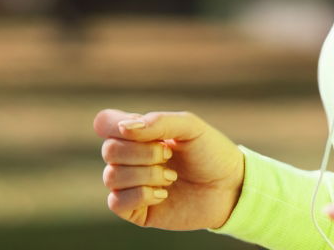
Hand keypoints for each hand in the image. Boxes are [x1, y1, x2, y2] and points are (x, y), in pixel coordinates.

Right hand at [93, 108, 244, 230]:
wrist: (228, 187)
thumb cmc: (210, 151)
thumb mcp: (190, 126)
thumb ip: (158, 122)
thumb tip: (124, 129)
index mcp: (140, 133)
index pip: (105, 123)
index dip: (113, 125)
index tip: (140, 129)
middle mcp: (131, 157)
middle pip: (109, 150)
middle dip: (141, 152)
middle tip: (169, 154)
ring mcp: (132, 184)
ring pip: (111, 176)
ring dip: (145, 174)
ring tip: (171, 177)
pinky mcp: (136, 210)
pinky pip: (116, 202)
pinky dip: (140, 195)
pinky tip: (163, 194)